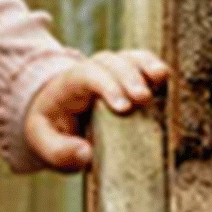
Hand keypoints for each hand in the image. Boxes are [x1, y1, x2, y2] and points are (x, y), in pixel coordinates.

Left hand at [22, 49, 168, 172]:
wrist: (56, 116)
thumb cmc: (52, 130)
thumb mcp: (44, 144)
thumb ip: (60, 152)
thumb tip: (86, 154)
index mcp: (69, 84)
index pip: (87, 75)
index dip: (107, 86)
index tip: (123, 108)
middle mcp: (91, 71)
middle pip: (110, 62)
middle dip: (128, 77)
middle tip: (142, 98)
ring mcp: (112, 71)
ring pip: (128, 57)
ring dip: (145, 66)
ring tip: (161, 77)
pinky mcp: (129, 77)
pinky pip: (142, 64)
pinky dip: (154, 68)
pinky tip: (166, 79)